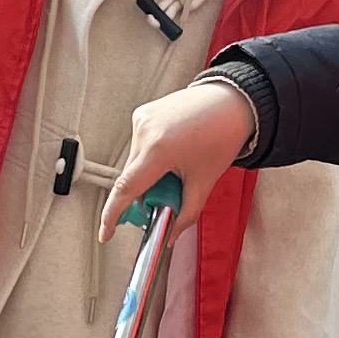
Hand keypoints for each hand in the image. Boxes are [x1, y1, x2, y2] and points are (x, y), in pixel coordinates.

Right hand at [101, 78, 255, 243]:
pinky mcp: (142, 114)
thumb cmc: (222, 135)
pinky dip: (150, 156)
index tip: (106, 233)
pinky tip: (173, 149)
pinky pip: (139, 146)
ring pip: (135, 163)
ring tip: (178, 165)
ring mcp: (141, 120)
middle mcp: (144, 131)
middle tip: (171, 193)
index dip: (113, 215)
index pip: (126, 189)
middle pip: (132, 178)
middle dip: (146, 193)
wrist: (232, 102)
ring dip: (148, 174)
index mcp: (159, 149)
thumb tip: (170, 235)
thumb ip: (186, 213)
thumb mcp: (205, 181)